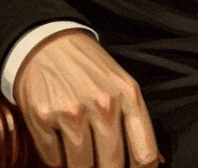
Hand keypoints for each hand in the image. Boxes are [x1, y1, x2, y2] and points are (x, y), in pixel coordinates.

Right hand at [13, 28, 162, 167]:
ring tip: (78, 147)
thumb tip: (153, 163)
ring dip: (80, 164)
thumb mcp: (120, 83)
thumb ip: (134, 121)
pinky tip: (58, 136)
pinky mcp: (43, 117)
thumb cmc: (88, 67)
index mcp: (128, 94)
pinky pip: (54, 160)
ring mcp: (72, 111)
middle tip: (101, 161)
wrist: (48, 41)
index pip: (145, 154)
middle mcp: (103, 104)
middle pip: (112, 166)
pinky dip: (57, 156)